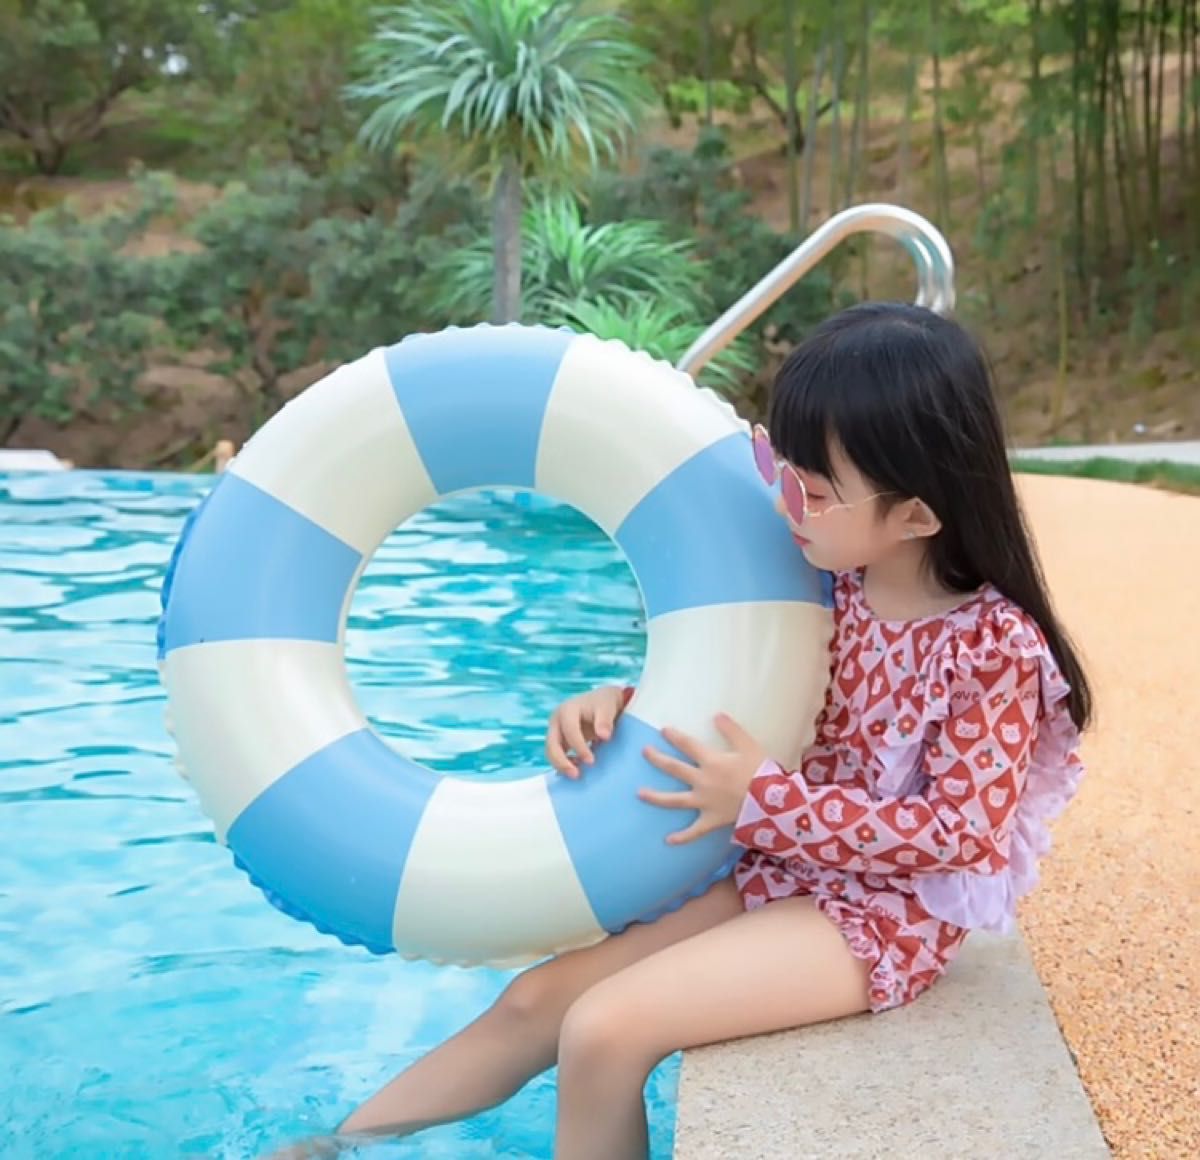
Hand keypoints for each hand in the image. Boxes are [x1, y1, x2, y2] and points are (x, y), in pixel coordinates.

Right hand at [546, 686, 628, 777]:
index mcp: (567, 710)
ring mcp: (556, 731)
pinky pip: (556, 756)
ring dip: (561, 766)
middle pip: (552, 744)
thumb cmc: (604, 703)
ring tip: (577, 776)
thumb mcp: (607, 708)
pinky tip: (578, 770)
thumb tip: (604, 735)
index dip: (579, 747)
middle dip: (562, 761)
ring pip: (551, 752)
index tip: (591, 761)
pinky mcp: (559, 741)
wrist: (602, 702)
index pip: (569, 730)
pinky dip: (564, 765)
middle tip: (576, 775)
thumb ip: (605, 720)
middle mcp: (557, 720)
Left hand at [640, 714, 766, 844]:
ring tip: (639, 794)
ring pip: (675, 800)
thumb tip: (716, 715)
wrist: (772, 804)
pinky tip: (668, 841)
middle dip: (657, 759)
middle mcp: (703, 781)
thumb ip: (732, 730)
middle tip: (644, 752)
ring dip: (656, 797)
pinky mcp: (712, 820)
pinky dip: (682, 837)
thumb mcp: (749, 746)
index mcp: (711, 761)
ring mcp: (705, 802)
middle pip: (674, 768)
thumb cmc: (762, 772)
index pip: (687, 745)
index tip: (663, 731)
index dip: (674, 736)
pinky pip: (694, 831)